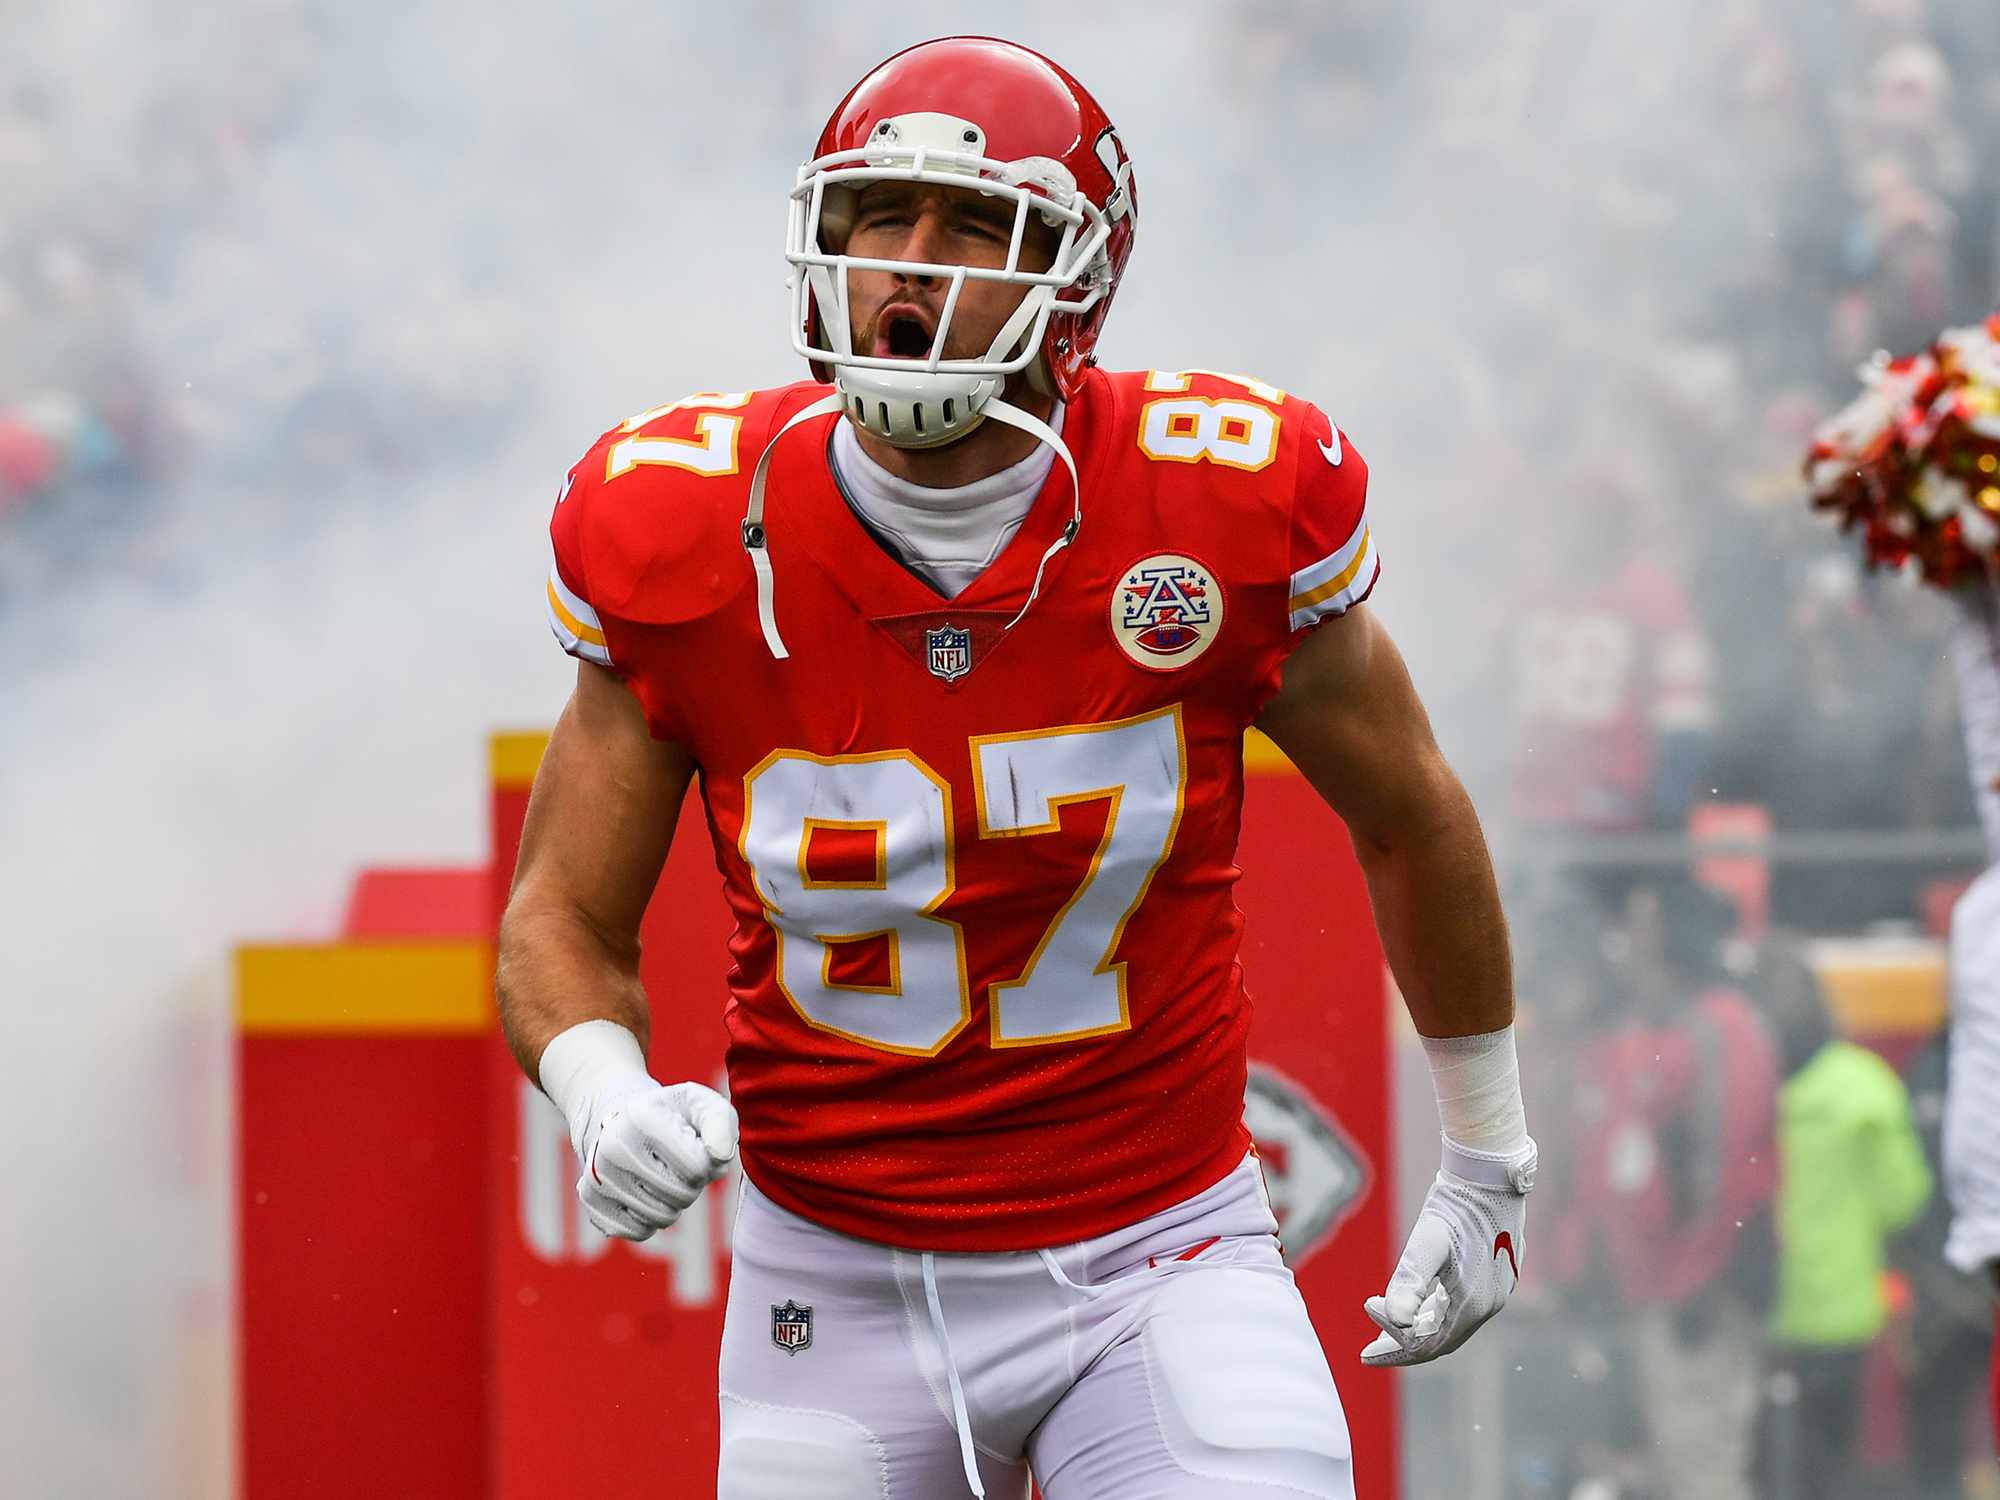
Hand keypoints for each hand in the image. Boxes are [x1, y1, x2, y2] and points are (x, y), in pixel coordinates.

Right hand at [576, 1080, 738, 1241]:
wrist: (618, 1117)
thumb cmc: (669, 1114)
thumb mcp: (700, 1104)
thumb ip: (721, 1122)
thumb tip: (719, 1157)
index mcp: (642, 1118)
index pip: (698, 1167)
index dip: (708, 1162)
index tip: (696, 1147)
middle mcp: (613, 1148)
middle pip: (681, 1195)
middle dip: (692, 1183)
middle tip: (680, 1164)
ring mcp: (597, 1177)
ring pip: (662, 1217)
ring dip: (674, 1202)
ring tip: (663, 1175)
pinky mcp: (591, 1202)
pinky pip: (638, 1231)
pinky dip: (650, 1219)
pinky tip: (644, 1192)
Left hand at [1360, 1137, 1534, 1366]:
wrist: (1491, 1174)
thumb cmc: (1457, 1205)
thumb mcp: (1427, 1241)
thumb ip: (1410, 1280)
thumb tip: (1394, 1318)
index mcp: (1472, 1305)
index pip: (1427, 1344)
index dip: (1394, 1343)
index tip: (1365, 1323)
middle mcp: (1489, 1305)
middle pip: (1439, 1341)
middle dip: (1402, 1346)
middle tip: (1368, 1352)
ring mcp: (1495, 1292)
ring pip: (1450, 1324)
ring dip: (1416, 1326)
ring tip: (1383, 1321)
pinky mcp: (1496, 1277)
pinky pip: (1460, 1307)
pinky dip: (1433, 1310)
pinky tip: (1414, 1301)